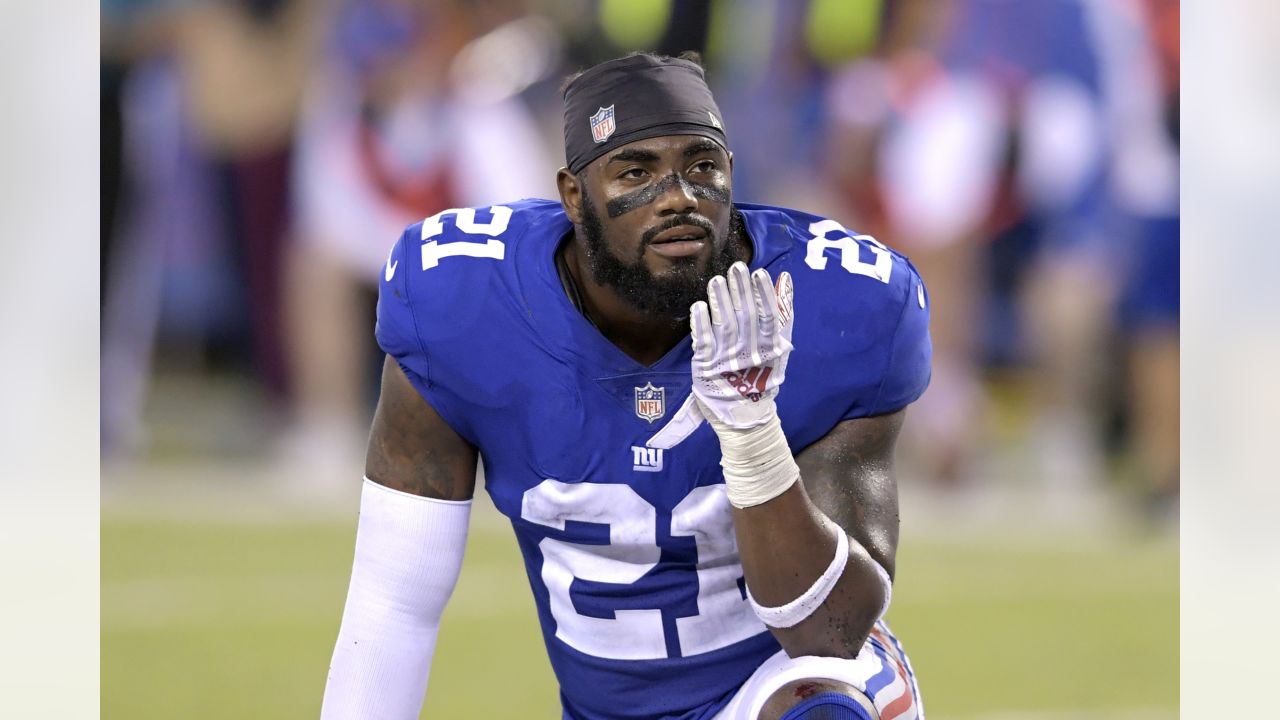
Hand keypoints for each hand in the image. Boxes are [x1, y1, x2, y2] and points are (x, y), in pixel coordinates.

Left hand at [650, 262, 793, 448]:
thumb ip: (782, 314)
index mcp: (769, 348)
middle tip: (736, 267)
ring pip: (724, 326)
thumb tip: (784, 279)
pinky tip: (698, 305)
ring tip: (716, 280)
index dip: (763, 295)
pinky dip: (700, 324)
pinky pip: (703, 342)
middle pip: (745, 317)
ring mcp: (727, 360)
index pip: (767, 317)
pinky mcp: (706, 367)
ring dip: (720, 302)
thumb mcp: (779, 347)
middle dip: (740, 291)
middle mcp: (749, 353)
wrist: (744, 419)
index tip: (759, 273)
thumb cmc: (762, 377)